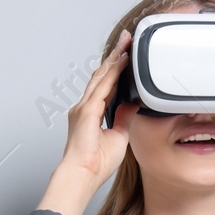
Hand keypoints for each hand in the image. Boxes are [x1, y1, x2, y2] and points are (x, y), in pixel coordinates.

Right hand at [37, 28, 136, 214]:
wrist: (83, 174)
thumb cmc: (96, 162)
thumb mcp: (118, 135)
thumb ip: (123, 118)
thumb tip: (131, 105)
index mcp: (91, 112)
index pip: (105, 84)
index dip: (115, 68)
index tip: (125, 55)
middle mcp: (85, 106)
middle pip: (102, 75)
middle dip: (114, 56)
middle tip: (126, 40)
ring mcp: (84, 107)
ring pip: (102, 76)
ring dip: (114, 58)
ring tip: (126, 44)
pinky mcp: (86, 111)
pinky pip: (102, 86)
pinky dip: (112, 72)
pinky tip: (121, 61)